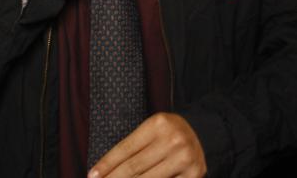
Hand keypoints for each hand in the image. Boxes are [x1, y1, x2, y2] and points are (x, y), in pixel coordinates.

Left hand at [87, 113, 206, 177]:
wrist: (205, 134)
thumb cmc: (170, 133)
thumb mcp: (152, 130)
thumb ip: (134, 147)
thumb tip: (106, 171)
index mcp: (158, 123)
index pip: (125, 148)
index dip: (106, 164)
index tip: (92, 176)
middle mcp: (173, 139)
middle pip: (134, 167)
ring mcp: (184, 158)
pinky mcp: (194, 174)